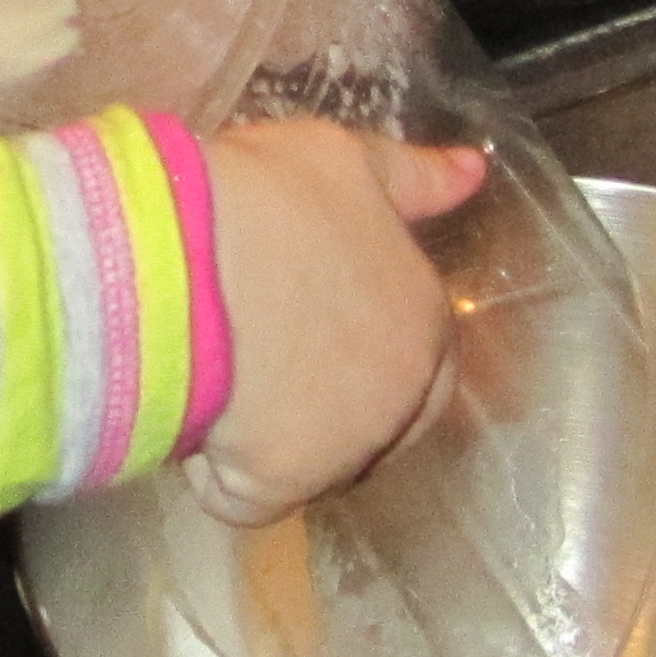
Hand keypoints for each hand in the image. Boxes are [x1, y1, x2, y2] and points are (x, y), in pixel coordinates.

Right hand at [188, 123, 489, 522]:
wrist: (179, 260)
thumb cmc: (260, 200)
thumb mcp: (343, 162)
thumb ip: (412, 180)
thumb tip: (476, 170)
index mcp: (425, 315)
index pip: (422, 358)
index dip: (362, 347)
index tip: (307, 326)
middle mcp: (402, 392)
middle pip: (375, 423)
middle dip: (327, 407)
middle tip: (259, 359)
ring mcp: (345, 449)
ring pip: (313, 463)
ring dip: (273, 437)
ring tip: (216, 377)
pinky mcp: (280, 488)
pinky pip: (245, 494)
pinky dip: (215, 470)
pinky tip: (189, 416)